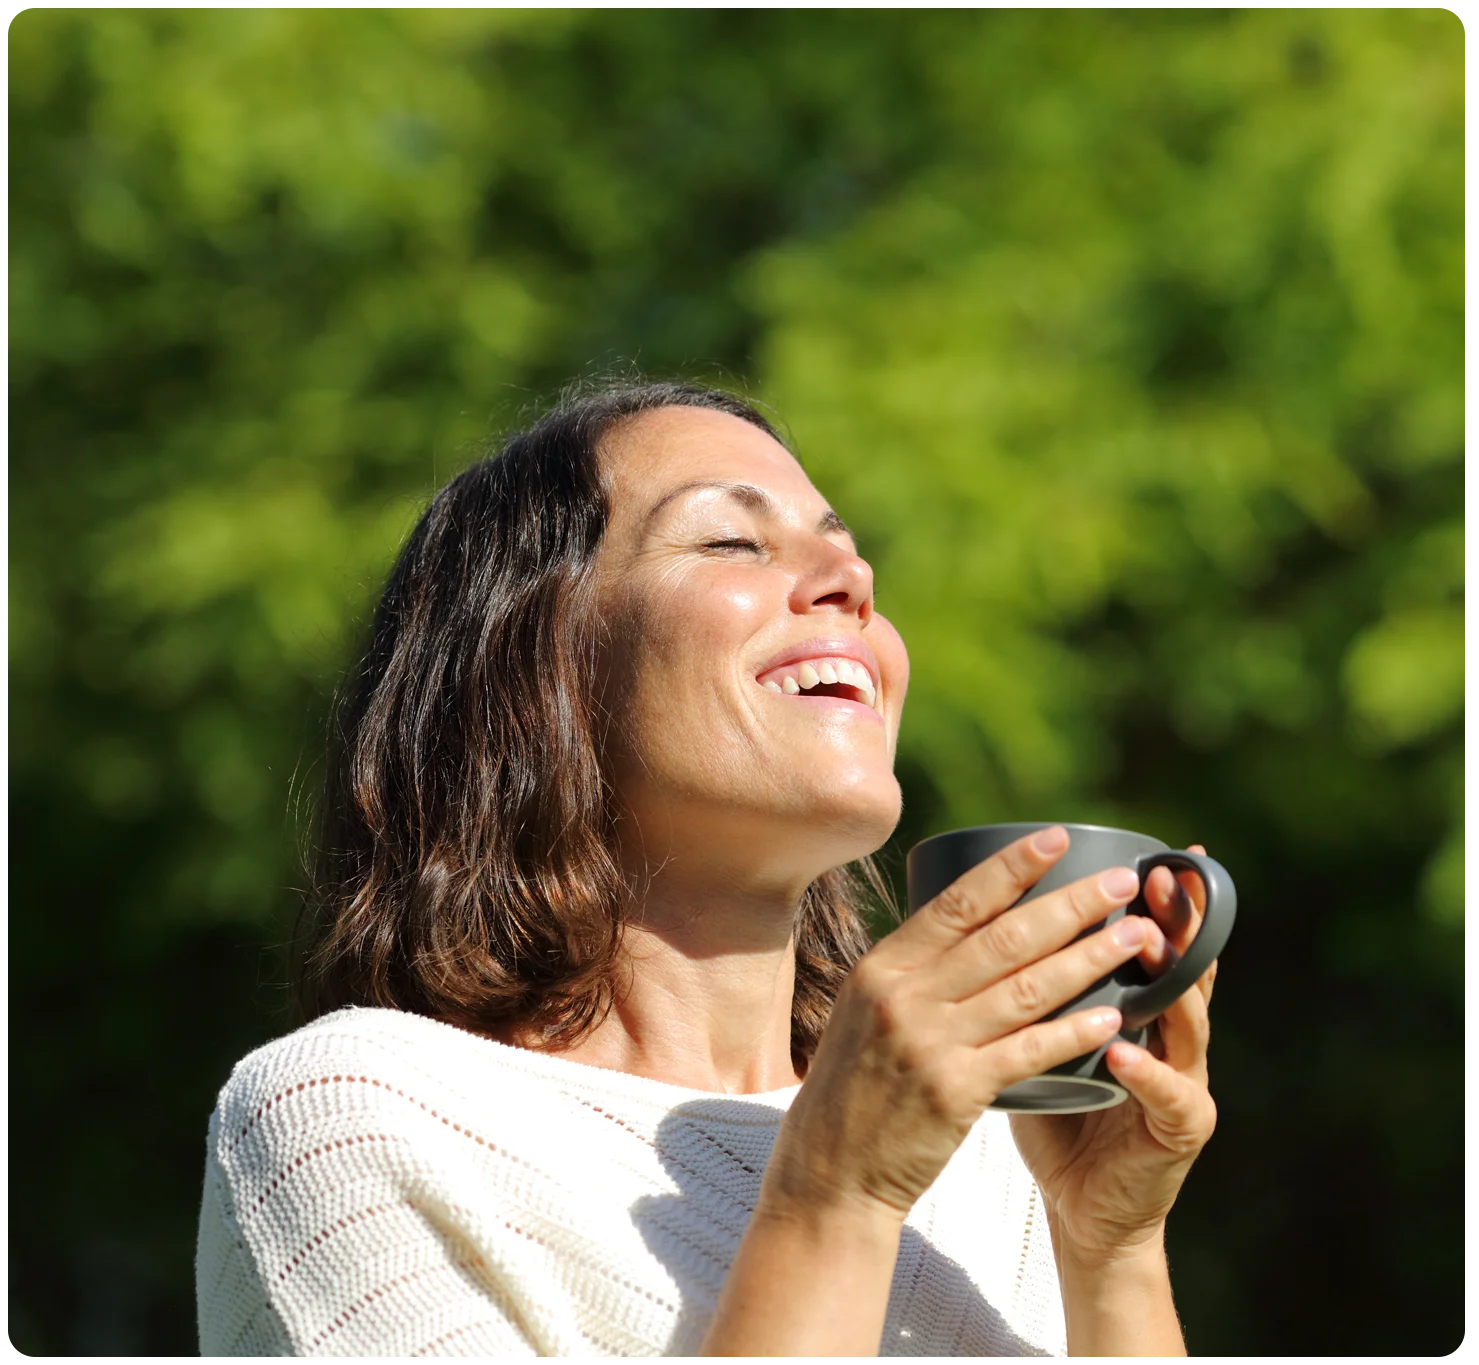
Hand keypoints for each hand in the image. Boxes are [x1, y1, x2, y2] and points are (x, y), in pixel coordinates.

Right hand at [761, 827, 1167, 1224]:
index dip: (1012, 867)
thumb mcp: (865, 1009)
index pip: (958, 901)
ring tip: (1138, 939)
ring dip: (1090, 959)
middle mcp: (904, 994)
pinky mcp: (955, 1091)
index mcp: (884, 966)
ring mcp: (930, 1042)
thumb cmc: (855, 1085)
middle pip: (1003, 937)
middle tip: (1123, 883)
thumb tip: (966, 920)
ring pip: (1026, 988)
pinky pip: (1028, 1051)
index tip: (1058, 838)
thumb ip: (913, 970)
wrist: (829, 1168)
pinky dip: (1073, 1031)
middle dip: (1071, 904)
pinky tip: (1112, 1016)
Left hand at [1010, 845, 1219, 1263]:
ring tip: (1151, 943)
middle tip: (1160, 877)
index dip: (1160, 902)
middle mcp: (1173, 1039)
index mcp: (1142, 1012)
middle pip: (1184, 968)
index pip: (1158, 946)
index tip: (1152, 853)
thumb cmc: (1058, 1117)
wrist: (1084, 1209)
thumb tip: (969, 928)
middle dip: (1176, 919)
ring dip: (1170, 980)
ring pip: (1188, 1021)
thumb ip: (1027, 990)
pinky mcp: (1179, 1131)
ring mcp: (1183, 1082)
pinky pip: (1168, 1095)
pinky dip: (1146, 1071)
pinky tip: (1124, 1051)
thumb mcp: (1041, 1039)